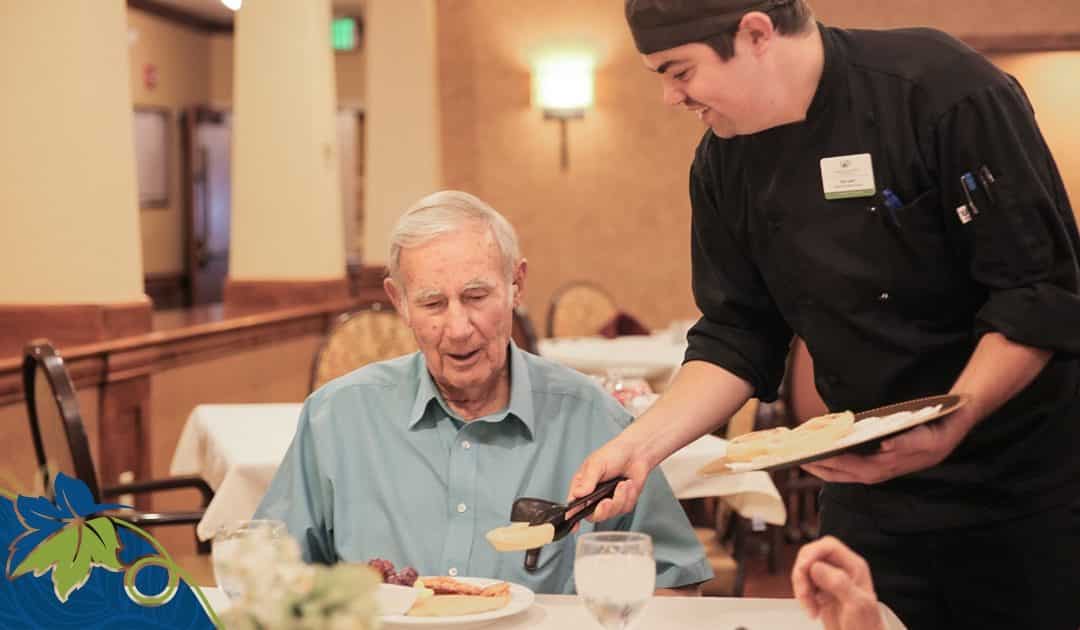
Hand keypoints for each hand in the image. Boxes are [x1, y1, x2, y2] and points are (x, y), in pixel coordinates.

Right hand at [567, 435, 652, 522]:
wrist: (636, 452)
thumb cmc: (613, 453)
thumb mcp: (596, 464)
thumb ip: (587, 480)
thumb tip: (577, 494)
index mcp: (583, 486)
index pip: (574, 505)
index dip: (572, 516)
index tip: (574, 526)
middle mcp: (594, 496)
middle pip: (592, 515)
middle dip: (601, 510)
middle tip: (607, 501)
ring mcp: (609, 501)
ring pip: (610, 513)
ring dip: (618, 498)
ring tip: (622, 484)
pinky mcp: (623, 503)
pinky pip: (624, 508)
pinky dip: (628, 496)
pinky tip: (628, 484)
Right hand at [791, 536, 884, 629]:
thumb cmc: (866, 628)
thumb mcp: (857, 605)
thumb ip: (839, 583)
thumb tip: (816, 566)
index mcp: (853, 567)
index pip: (829, 546)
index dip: (812, 553)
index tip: (803, 569)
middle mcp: (840, 569)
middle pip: (811, 556)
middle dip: (802, 574)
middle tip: (804, 593)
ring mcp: (829, 580)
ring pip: (804, 570)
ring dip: (801, 588)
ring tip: (810, 607)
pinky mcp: (820, 592)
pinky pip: (803, 584)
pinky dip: (802, 596)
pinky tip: (811, 609)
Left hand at [801, 418, 962, 483]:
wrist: (948, 433)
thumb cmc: (934, 435)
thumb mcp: (926, 439)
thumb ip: (907, 444)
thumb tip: (886, 446)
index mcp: (885, 467)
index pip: (850, 468)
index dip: (829, 464)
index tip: (809, 458)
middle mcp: (878, 472)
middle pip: (841, 474)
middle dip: (818, 468)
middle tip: (794, 459)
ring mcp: (877, 469)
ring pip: (844, 472)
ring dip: (823, 467)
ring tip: (802, 457)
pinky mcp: (877, 462)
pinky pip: (849, 465)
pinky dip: (834, 461)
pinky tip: (823, 453)